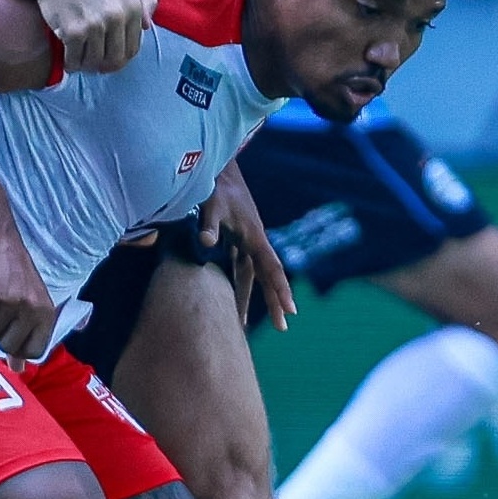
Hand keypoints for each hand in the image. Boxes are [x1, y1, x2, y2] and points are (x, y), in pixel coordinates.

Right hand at [0, 231, 55, 369]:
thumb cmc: (15, 277)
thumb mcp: (29, 306)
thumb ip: (25, 337)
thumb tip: (18, 370)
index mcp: (45, 314)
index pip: (34, 351)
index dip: (18, 347)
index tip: (11, 333)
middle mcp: (30, 310)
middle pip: (6, 345)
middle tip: (0, 311)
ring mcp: (10, 303)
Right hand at [31, 0, 154, 74]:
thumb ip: (144, 0)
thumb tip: (147, 26)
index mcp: (132, 7)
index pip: (132, 49)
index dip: (119, 57)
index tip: (107, 55)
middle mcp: (116, 16)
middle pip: (115, 61)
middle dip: (103, 65)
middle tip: (92, 61)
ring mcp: (95, 24)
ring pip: (94, 63)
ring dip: (85, 65)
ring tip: (79, 57)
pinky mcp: (73, 31)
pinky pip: (74, 60)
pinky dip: (70, 63)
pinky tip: (67, 57)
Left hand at [199, 159, 296, 329]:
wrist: (221, 170)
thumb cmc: (217, 187)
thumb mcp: (212, 204)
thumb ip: (209, 225)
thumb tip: (205, 243)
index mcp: (254, 237)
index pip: (272, 268)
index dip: (281, 289)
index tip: (291, 309)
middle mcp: (254, 243)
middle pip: (266, 278)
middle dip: (275, 302)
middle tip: (283, 328)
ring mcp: (246, 243)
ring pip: (252, 276)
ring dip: (251, 298)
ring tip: (245, 325)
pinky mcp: (236, 241)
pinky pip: (240, 269)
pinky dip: (239, 285)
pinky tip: (233, 300)